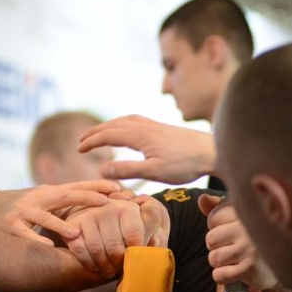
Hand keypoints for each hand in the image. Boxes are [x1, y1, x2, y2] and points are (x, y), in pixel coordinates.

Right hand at [0, 180, 120, 244]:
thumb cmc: (23, 206)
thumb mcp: (46, 200)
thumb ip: (67, 204)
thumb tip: (99, 207)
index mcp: (51, 192)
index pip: (78, 186)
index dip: (98, 187)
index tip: (120, 189)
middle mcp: (39, 198)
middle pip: (65, 195)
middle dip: (87, 197)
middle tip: (107, 202)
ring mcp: (24, 211)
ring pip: (44, 216)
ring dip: (60, 224)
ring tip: (77, 234)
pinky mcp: (10, 225)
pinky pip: (24, 235)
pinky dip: (36, 240)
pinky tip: (49, 248)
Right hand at [63, 195, 169, 277]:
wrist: (92, 217)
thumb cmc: (123, 227)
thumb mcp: (143, 225)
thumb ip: (153, 231)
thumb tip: (155, 240)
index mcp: (128, 208)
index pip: (135, 237)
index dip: (135, 254)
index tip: (133, 260)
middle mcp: (108, 207)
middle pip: (116, 249)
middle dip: (118, 265)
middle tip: (119, 270)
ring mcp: (89, 215)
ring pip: (98, 251)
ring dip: (104, 267)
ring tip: (109, 271)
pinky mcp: (73, 224)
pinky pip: (81, 250)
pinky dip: (89, 263)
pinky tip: (95, 266)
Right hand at [78, 115, 214, 184]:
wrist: (211, 151)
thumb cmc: (185, 164)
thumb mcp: (154, 171)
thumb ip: (128, 170)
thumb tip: (102, 168)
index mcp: (140, 135)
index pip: (108, 135)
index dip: (92, 141)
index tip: (79, 149)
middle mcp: (145, 125)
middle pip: (113, 125)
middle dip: (96, 132)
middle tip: (81, 141)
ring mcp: (154, 124)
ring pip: (124, 120)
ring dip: (108, 125)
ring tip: (98, 133)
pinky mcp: (162, 126)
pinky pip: (135, 119)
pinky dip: (122, 122)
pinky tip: (126, 129)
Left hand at [198, 194, 277, 289]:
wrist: (280, 266)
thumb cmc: (252, 240)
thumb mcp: (236, 219)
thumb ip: (216, 208)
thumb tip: (202, 199)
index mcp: (246, 213)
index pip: (214, 218)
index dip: (216, 228)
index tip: (228, 232)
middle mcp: (249, 228)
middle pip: (211, 239)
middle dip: (216, 247)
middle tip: (230, 248)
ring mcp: (250, 248)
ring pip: (214, 258)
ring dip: (219, 263)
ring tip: (233, 260)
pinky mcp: (250, 268)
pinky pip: (220, 274)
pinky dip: (222, 277)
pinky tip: (233, 272)